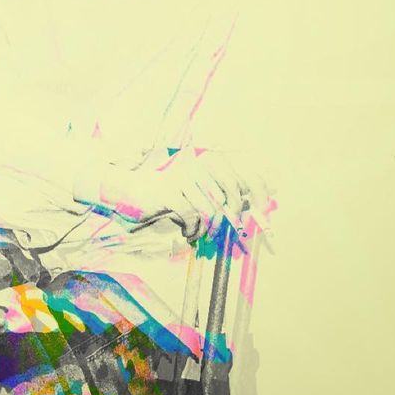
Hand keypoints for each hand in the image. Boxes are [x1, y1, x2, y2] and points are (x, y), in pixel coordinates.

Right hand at [97, 152, 265, 242]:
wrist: (129, 191)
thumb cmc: (167, 194)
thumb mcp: (197, 190)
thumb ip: (223, 192)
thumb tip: (256, 202)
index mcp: (206, 160)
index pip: (242, 170)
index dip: (258, 189)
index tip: (265, 210)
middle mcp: (197, 164)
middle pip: (229, 193)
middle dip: (233, 217)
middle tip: (230, 232)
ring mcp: (182, 177)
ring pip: (211, 209)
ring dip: (208, 228)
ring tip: (200, 235)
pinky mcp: (170, 191)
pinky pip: (192, 216)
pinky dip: (193, 229)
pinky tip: (187, 233)